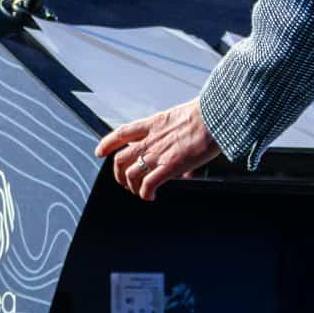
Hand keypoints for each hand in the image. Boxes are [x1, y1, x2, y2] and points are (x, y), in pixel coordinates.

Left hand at [95, 98, 217, 200]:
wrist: (213, 116)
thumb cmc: (203, 116)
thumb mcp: (179, 119)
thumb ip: (173, 137)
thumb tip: (181, 156)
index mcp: (151, 124)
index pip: (121, 133)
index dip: (107, 144)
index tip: (100, 152)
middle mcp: (150, 140)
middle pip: (121, 159)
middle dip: (118, 173)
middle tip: (123, 181)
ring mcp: (158, 153)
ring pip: (130, 174)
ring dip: (131, 186)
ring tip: (138, 191)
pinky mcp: (170, 166)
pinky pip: (149, 184)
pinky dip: (145, 193)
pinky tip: (150, 196)